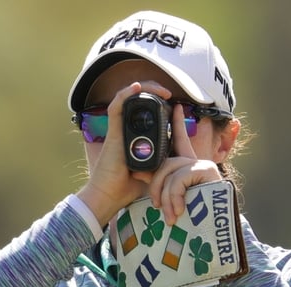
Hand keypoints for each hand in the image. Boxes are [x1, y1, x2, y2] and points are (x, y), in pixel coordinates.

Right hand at [77, 81, 171, 225]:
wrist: (111, 196)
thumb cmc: (130, 187)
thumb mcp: (155, 170)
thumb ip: (165, 162)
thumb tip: (179, 159)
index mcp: (137, 136)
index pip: (146, 111)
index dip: (159, 102)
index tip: (174, 103)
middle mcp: (127, 129)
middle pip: (138, 100)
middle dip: (154, 91)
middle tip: (168, 94)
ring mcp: (119, 129)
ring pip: (128, 98)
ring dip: (144, 89)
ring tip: (160, 90)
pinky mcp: (113, 132)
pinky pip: (117, 107)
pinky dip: (125, 94)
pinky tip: (136, 87)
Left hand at [141, 103, 222, 224]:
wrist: (210, 233)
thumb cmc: (190, 220)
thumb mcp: (170, 199)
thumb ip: (158, 182)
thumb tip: (138, 170)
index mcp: (189, 168)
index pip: (181, 140)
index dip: (177, 122)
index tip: (175, 106)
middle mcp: (198, 163)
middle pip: (167, 162)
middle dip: (156, 184)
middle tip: (156, 205)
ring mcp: (203, 166)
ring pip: (171, 170)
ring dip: (165, 195)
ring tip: (168, 214)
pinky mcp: (206, 172)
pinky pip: (179, 178)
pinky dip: (174, 196)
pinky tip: (177, 210)